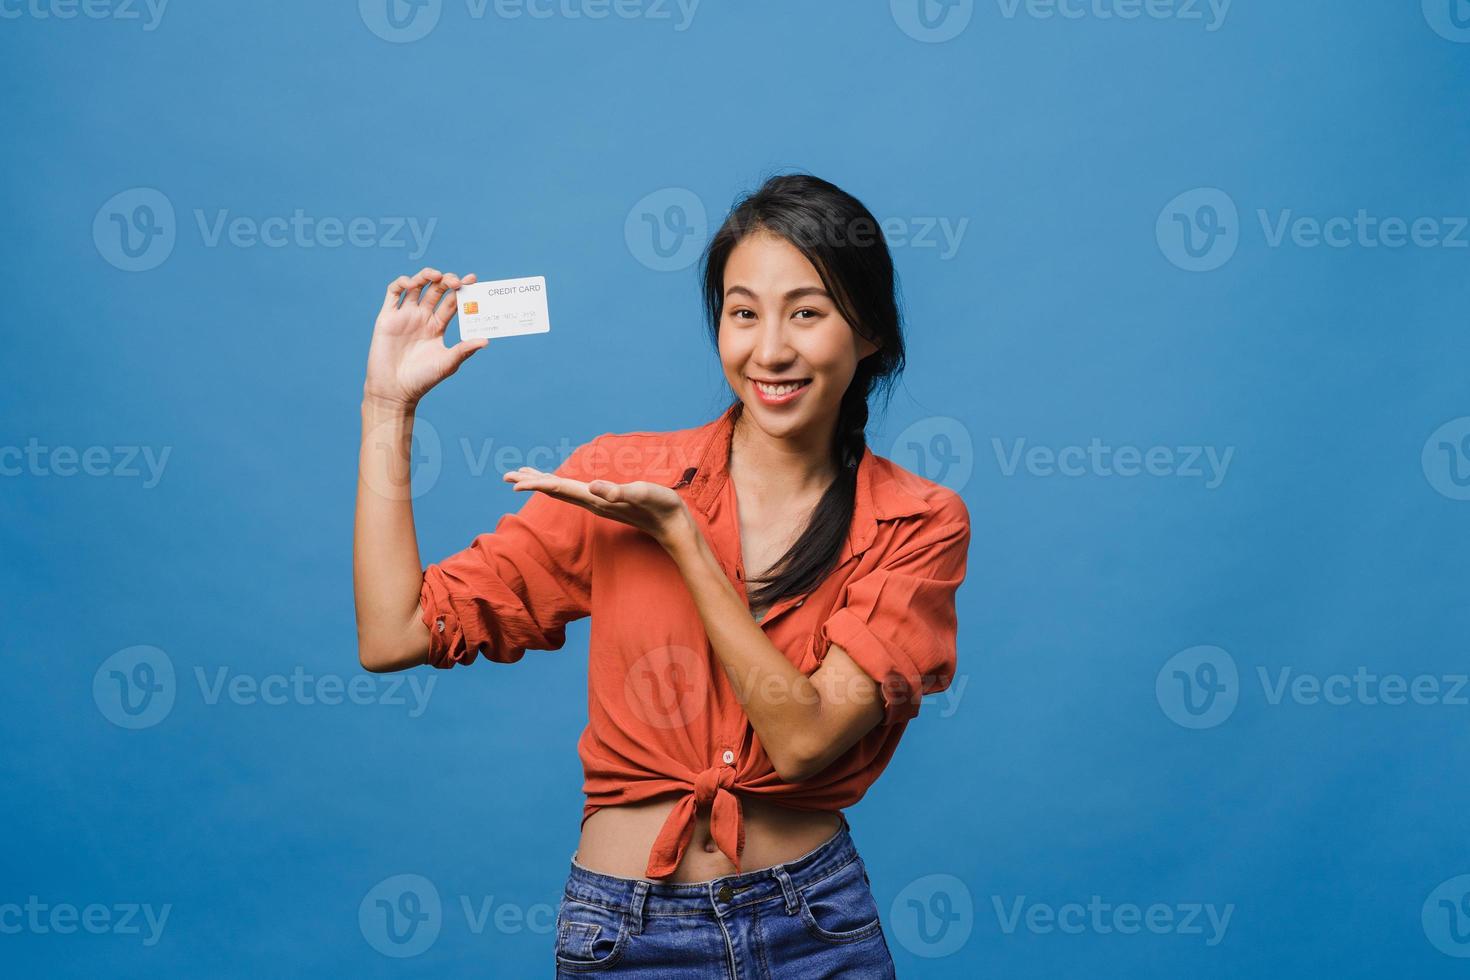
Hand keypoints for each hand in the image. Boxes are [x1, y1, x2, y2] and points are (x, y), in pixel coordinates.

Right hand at [363, 267, 486, 410]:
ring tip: (437, 276)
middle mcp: (422, 318)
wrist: (394, 390)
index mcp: (437, 326)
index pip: (452, 302)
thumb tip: (486, 340)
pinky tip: (411, 284)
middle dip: (447, 281)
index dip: (462, 290)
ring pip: (416, 286)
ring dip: (426, 276)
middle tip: (456, 281)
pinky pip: (393, 292)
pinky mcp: (387, 317)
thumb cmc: (422, 379)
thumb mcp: (447, 363)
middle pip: (436, 290)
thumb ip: (464, 350)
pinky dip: (402, 283)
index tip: (473, 280)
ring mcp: (405, 315)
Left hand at [504, 466, 695, 550]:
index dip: (537, 484)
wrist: (674, 527)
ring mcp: (599, 503)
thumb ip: (618, 492)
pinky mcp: (606, 503)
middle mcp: (593, 502)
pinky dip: (561, 486)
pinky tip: (561, 485)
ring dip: (544, 484)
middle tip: (507, 477)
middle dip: (532, 483)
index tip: (514, 483)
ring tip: (525, 478)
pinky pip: (575, 493)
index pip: (560, 489)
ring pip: (564, 492)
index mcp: (596, 498)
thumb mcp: (642, 494)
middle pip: (556, 491)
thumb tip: (594, 488)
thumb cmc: (661, 507)